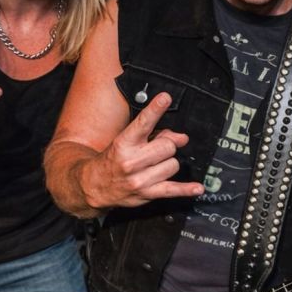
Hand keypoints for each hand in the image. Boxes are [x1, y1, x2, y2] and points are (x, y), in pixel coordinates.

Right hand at [82, 92, 204, 208]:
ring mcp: (139, 179)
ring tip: (156, 166)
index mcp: (124, 143)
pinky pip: (172, 190)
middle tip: (158, 149)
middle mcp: (131, 161)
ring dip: (169, 164)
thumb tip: (181, 138)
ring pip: (173, 165)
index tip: (165, 98)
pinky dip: (186, 189)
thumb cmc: (113, 160)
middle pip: (167, 147)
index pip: (143, 123)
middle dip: (167, 146)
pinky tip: (197, 188)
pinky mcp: (147, 194)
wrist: (94, 185)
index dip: (155, 109)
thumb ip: (154, 135)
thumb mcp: (127, 141)